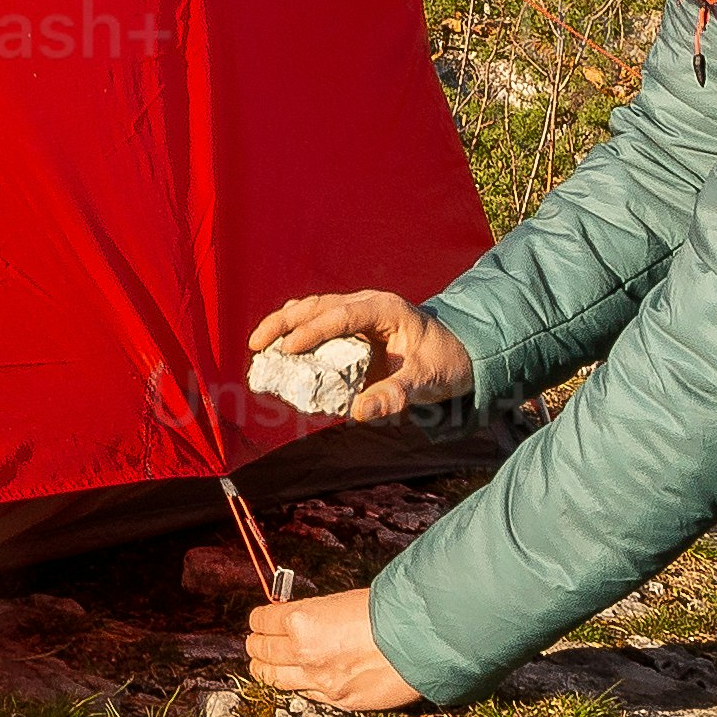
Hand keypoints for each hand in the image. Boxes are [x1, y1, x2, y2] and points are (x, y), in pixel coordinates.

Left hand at [241, 588, 423, 711]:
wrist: (422, 640)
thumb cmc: (389, 612)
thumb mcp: (341, 601)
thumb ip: (314, 615)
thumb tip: (297, 621)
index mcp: (301, 620)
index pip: (262, 619)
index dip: (259, 619)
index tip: (260, 620)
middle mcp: (303, 652)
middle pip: (261, 651)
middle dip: (256, 645)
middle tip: (256, 642)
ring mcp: (319, 680)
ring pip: (273, 679)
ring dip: (265, 670)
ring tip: (263, 665)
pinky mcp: (338, 700)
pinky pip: (305, 694)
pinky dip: (298, 686)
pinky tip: (298, 680)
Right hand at [243, 290, 471, 416]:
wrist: (460, 353)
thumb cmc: (443, 364)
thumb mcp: (425, 382)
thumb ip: (394, 395)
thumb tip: (360, 412)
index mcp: (385, 310)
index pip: (341, 315)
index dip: (312, 330)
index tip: (287, 348)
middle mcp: (367, 304)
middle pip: (318, 305)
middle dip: (284, 323)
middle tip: (256, 345)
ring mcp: (358, 311)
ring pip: (313, 308)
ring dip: (284, 324)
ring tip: (259, 346)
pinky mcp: (353, 324)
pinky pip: (319, 321)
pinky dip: (296, 330)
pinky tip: (278, 346)